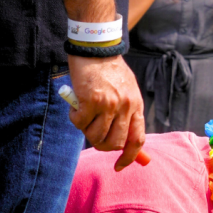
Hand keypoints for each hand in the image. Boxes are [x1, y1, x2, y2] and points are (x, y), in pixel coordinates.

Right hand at [66, 54, 145, 169]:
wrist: (95, 46)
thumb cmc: (108, 70)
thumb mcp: (126, 90)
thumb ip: (126, 114)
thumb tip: (121, 142)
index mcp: (136, 106)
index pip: (138, 140)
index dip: (129, 157)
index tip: (119, 166)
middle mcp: (125, 107)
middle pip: (115, 143)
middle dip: (101, 145)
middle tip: (92, 134)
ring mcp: (109, 105)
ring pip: (95, 136)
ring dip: (86, 130)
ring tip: (84, 113)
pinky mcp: (91, 100)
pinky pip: (79, 123)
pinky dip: (74, 117)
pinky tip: (76, 104)